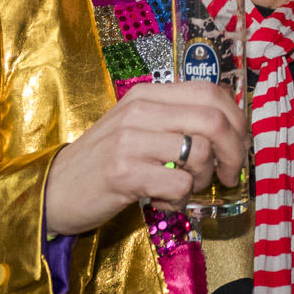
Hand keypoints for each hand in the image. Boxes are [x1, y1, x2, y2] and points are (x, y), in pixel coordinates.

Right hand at [43, 82, 249, 235]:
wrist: (55, 188)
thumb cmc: (104, 160)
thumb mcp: (138, 127)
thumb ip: (176, 120)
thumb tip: (230, 129)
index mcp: (147, 94)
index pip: (211, 92)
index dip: (238, 120)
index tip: (238, 146)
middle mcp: (140, 110)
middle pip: (215, 120)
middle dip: (234, 152)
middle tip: (229, 175)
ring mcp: (130, 140)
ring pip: (200, 154)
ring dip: (203, 180)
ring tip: (183, 189)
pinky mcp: (124, 172)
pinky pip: (179, 186)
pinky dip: (181, 200)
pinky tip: (163, 201)